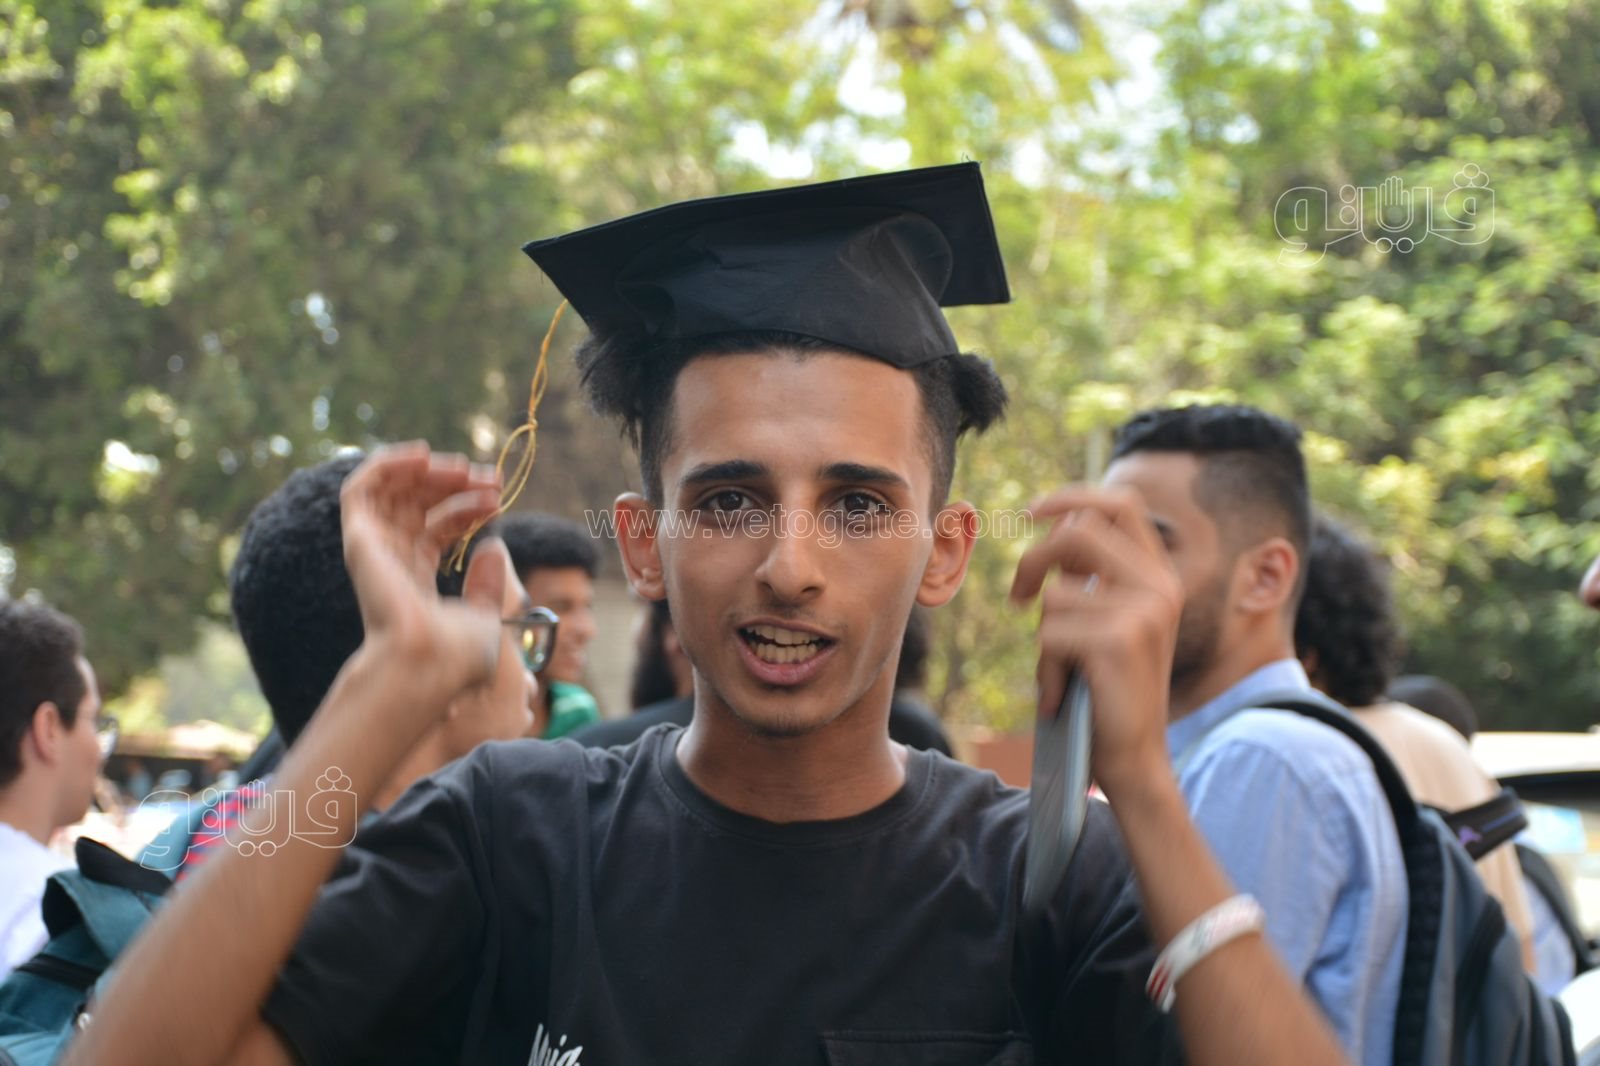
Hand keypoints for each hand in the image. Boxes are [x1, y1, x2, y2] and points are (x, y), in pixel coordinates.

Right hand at [340, 442, 507, 703]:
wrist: (428, 663)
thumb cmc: (457, 655)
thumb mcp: (487, 616)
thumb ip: (488, 585)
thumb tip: (492, 547)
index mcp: (414, 583)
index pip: (436, 529)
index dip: (466, 508)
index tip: (498, 499)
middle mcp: (390, 564)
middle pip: (417, 506)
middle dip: (455, 485)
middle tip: (491, 479)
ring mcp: (373, 551)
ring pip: (394, 492)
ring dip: (430, 472)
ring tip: (466, 468)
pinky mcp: (360, 540)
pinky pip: (361, 488)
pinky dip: (388, 464)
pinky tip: (424, 456)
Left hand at [1009, 486, 1183, 801]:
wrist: (1134, 760)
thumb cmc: (1107, 691)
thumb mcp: (1111, 622)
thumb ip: (1095, 577)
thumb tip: (1053, 526)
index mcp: (1160, 576)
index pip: (1119, 504)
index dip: (1071, 497)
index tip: (1031, 513)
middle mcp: (1160, 586)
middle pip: (1077, 533)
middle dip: (1033, 561)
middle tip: (1017, 598)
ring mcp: (1144, 612)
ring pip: (1055, 594)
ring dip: (1043, 637)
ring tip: (1061, 672)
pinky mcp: (1120, 641)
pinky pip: (1050, 635)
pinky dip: (1044, 669)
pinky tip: (1062, 695)